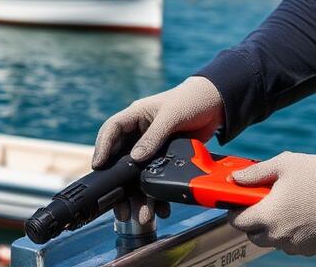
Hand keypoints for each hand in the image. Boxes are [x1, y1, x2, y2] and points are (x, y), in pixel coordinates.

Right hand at [93, 76, 224, 223]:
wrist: (216, 105)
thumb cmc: (191, 100)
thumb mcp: (172, 115)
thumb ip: (154, 136)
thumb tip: (136, 158)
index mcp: (135, 116)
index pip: (111, 130)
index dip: (102, 147)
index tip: (98, 166)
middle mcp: (139, 133)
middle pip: (122, 160)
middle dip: (121, 185)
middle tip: (120, 206)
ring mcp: (151, 148)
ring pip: (138, 175)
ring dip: (140, 196)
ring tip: (143, 215)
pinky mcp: (165, 159)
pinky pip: (156, 179)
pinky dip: (157, 195)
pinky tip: (161, 209)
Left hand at [228, 152, 315, 255]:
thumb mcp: (282, 164)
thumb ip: (255, 173)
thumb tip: (235, 178)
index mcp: (266, 214)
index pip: (237, 222)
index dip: (235, 212)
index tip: (238, 205)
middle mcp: (277, 234)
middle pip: (253, 235)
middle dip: (253, 222)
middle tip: (263, 205)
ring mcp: (293, 244)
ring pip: (272, 242)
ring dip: (272, 230)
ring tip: (285, 210)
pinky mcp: (309, 249)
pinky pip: (291, 245)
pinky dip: (290, 236)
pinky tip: (299, 219)